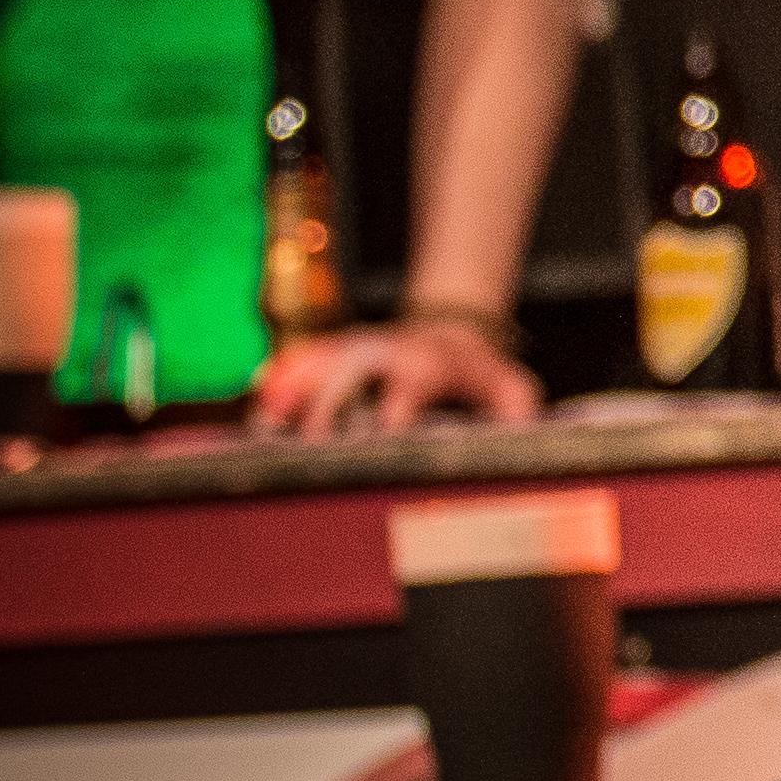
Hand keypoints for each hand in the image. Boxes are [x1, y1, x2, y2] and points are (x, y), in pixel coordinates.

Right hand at [246, 313, 541, 435]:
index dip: (395, 412)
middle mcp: (383, 351)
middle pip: (348, 372)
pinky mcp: (330, 351)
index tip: (381, 439)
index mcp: (427, 363)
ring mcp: (352, 348)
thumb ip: (514, 410)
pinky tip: (260, 415)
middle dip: (329, 407)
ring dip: (290, 392)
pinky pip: (297, 362)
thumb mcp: (508, 388)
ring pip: (314, 363)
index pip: (409, 387)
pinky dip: (277, 384)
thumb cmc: (478, 374)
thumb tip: (521, 436)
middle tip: (310, 449)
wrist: (450, 331)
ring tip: (265, 428)